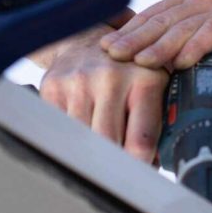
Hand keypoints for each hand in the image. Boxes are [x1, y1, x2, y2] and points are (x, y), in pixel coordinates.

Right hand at [39, 29, 167, 162]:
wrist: (89, 37)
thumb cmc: (128, 68)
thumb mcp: (153, 83)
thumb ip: (157, 120)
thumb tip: (152, 165)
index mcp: (144, 80)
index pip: (141, 141)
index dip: (140, 166)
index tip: (139, 175)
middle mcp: (110, 79)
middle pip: (108, 143)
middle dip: (114, 163)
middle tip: (118, 172)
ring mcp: (79, 82)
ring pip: (82, 139)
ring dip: (91, 151)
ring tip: (99, 153)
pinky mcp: (53, 87)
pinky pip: (60, 129)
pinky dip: (70, 138)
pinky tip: (79, 134)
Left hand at [100, 0, 211, 75]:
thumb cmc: (199, 70)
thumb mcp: (168, 58)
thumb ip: (146, 49)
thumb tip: (106, 49)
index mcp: (182, 4)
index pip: (150, 15)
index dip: (127, 32)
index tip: (106, 47)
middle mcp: (202, 2)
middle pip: (165, 19)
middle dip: (139, 39)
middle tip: (118, 55)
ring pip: (186, 25)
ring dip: (163, 45)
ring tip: (145, 62)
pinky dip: (196, 47)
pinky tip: (182, 62)